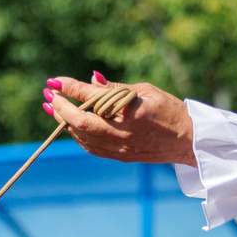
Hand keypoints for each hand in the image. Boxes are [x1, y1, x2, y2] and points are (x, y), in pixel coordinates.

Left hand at [43, 74, 194, 165]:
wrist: (187, 141)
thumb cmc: (169, 110)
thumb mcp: (145, 91)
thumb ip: (115, 88)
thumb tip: (90, 79)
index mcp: (131, 112)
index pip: (93, 98)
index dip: (71, 89)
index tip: (55, 81)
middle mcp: (123, 132)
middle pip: (80, 123)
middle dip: (60, 109)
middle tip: (49, 96)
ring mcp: (121, 148)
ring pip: (83, 137)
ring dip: (65, 123)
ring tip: (53, 109)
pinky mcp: (121, 157)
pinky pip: (91, 147)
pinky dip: (78, 135)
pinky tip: (71, 125)